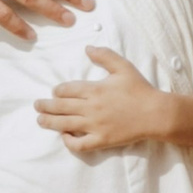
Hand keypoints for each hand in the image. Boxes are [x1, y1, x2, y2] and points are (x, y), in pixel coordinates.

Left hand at [37, 48, 175, 156]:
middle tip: (36, 105)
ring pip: (65, 125)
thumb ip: (105, 56)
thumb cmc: (140, 90)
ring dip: (49, 122)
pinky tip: (64, 137)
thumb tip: (87, 47)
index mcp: (95, 89)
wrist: (155, 114)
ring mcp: (94, 126)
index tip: (55, 91)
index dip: (58, 90)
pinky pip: (79, 144)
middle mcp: (91, 108)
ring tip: (40, 121)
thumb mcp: (124, 67)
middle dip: (46, 106)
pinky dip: (68, 142)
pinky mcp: (101, 141)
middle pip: (61, 107)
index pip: (67, 89)